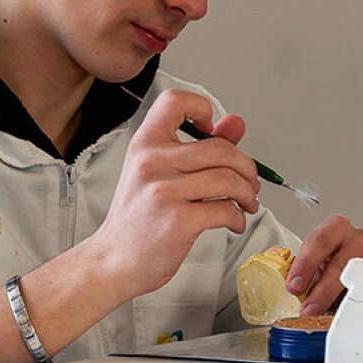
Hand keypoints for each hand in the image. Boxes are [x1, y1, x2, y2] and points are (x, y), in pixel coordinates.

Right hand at [87, 89, 261, 296]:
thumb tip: (235, 125)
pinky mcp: (178, 220)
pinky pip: (225, 209)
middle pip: (219, 147)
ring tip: (246, 203)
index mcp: (144, 145)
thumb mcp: (158, 174)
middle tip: (250, 181)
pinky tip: (233, 222)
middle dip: (246, 166)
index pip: (176, 101)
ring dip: (247, 193)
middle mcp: (151, 162)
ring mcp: (164, 191)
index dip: (201, 108)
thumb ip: (198, 147)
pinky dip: (238, 217)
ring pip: (228, 178)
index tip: (212, 130)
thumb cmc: (136, 219)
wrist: (113, 260)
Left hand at [286, 214, 362, 314]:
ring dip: (342, 301)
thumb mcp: (316, 262)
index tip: (294, 286)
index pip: (319, 242)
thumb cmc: (331, 263)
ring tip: (328, 315)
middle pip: (342, 263)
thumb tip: (292, 296)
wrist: (354, 267)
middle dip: (323, 290)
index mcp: (335, 229)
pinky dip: (358, 307)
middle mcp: (359, 239)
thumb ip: (304, 275)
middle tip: (309, 308)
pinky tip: (347, 314)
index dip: (305, 265)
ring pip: (362, 280)